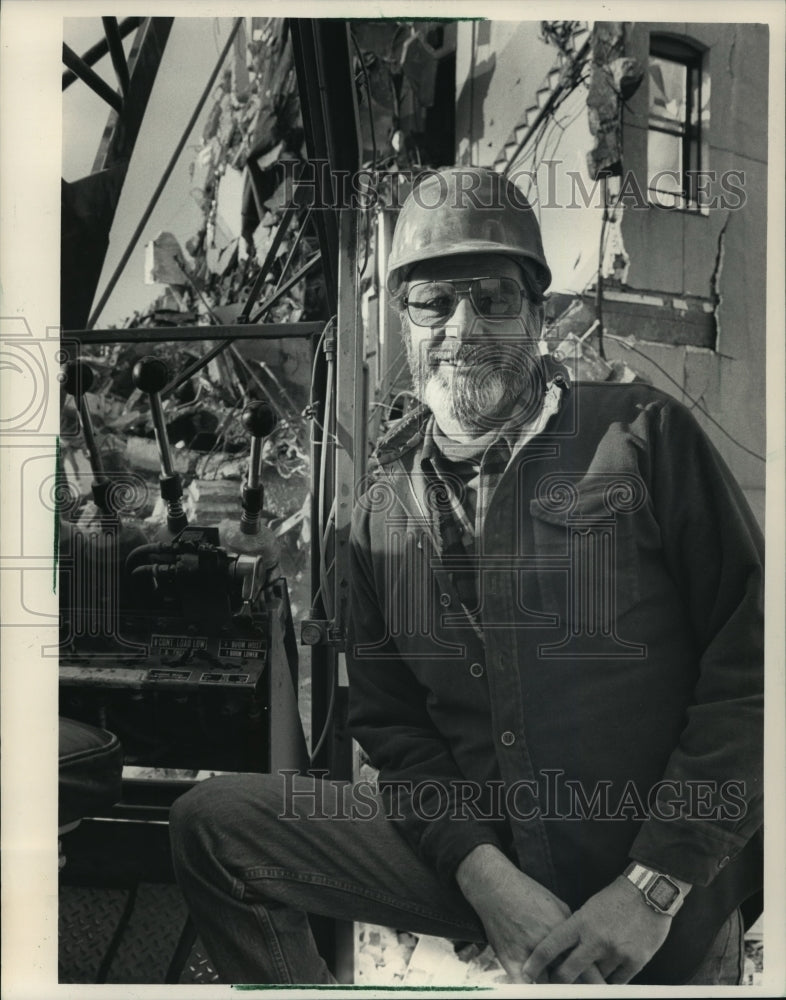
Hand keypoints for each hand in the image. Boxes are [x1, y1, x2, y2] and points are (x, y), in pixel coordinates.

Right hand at [456, 845, 603, 983]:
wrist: (495, 886)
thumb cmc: (527, 893)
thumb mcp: (557, 906)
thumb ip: (571, 931)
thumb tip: (585, 949)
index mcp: (563, 931)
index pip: (587, 965)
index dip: (598, 983)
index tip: (606, 992)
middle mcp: (548, 944)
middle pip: (570, 979)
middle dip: (580, 990)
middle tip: (588, 996)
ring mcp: (527, 953)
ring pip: (548, 985)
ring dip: (556, 988)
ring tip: (563, 989)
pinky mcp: (509, 959)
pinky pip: (524, 986)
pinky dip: (533, 989)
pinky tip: (539, 988)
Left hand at [520, 876, 672, 983]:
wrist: (648, 891)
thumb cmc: (615, 899)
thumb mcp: (589, 909)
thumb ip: (577, 930)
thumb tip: (563, 951)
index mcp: (581, 923)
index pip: (551, 947)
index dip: (536, 962)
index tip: (527, 972)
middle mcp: (596, 940)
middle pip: (569, 972)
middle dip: (559, 981)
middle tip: (555, 985)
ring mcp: (616, 952)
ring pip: (595, 979)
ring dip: (590, 980)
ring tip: (587, 978)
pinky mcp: (635, 961)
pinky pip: (617, 983)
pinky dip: (610, 983)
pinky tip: (606, 980)